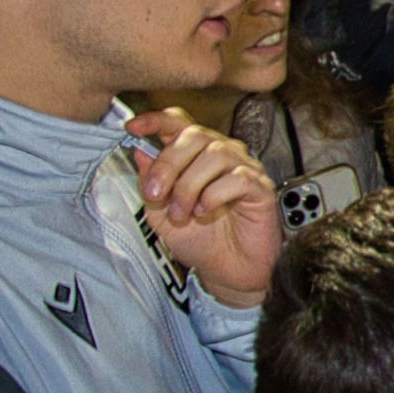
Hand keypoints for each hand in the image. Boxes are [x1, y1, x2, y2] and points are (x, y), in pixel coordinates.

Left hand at [124, 109, 281, 307]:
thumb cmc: (200, 241)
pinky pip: (237, 178)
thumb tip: (141, 151)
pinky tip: (206, 212)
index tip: (133, 129)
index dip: (155, 120)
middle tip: (156, 193)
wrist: (225, 272)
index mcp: (196, 156)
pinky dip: (213, 195)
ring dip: (189, 186)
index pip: (179, 123)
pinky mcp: (261, 188)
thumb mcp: (159, 212)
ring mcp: (244, 169)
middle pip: (194, 135)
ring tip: (182, 213)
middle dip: (168, 163)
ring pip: (215, 154)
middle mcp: (222, 156)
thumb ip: (150, 182)